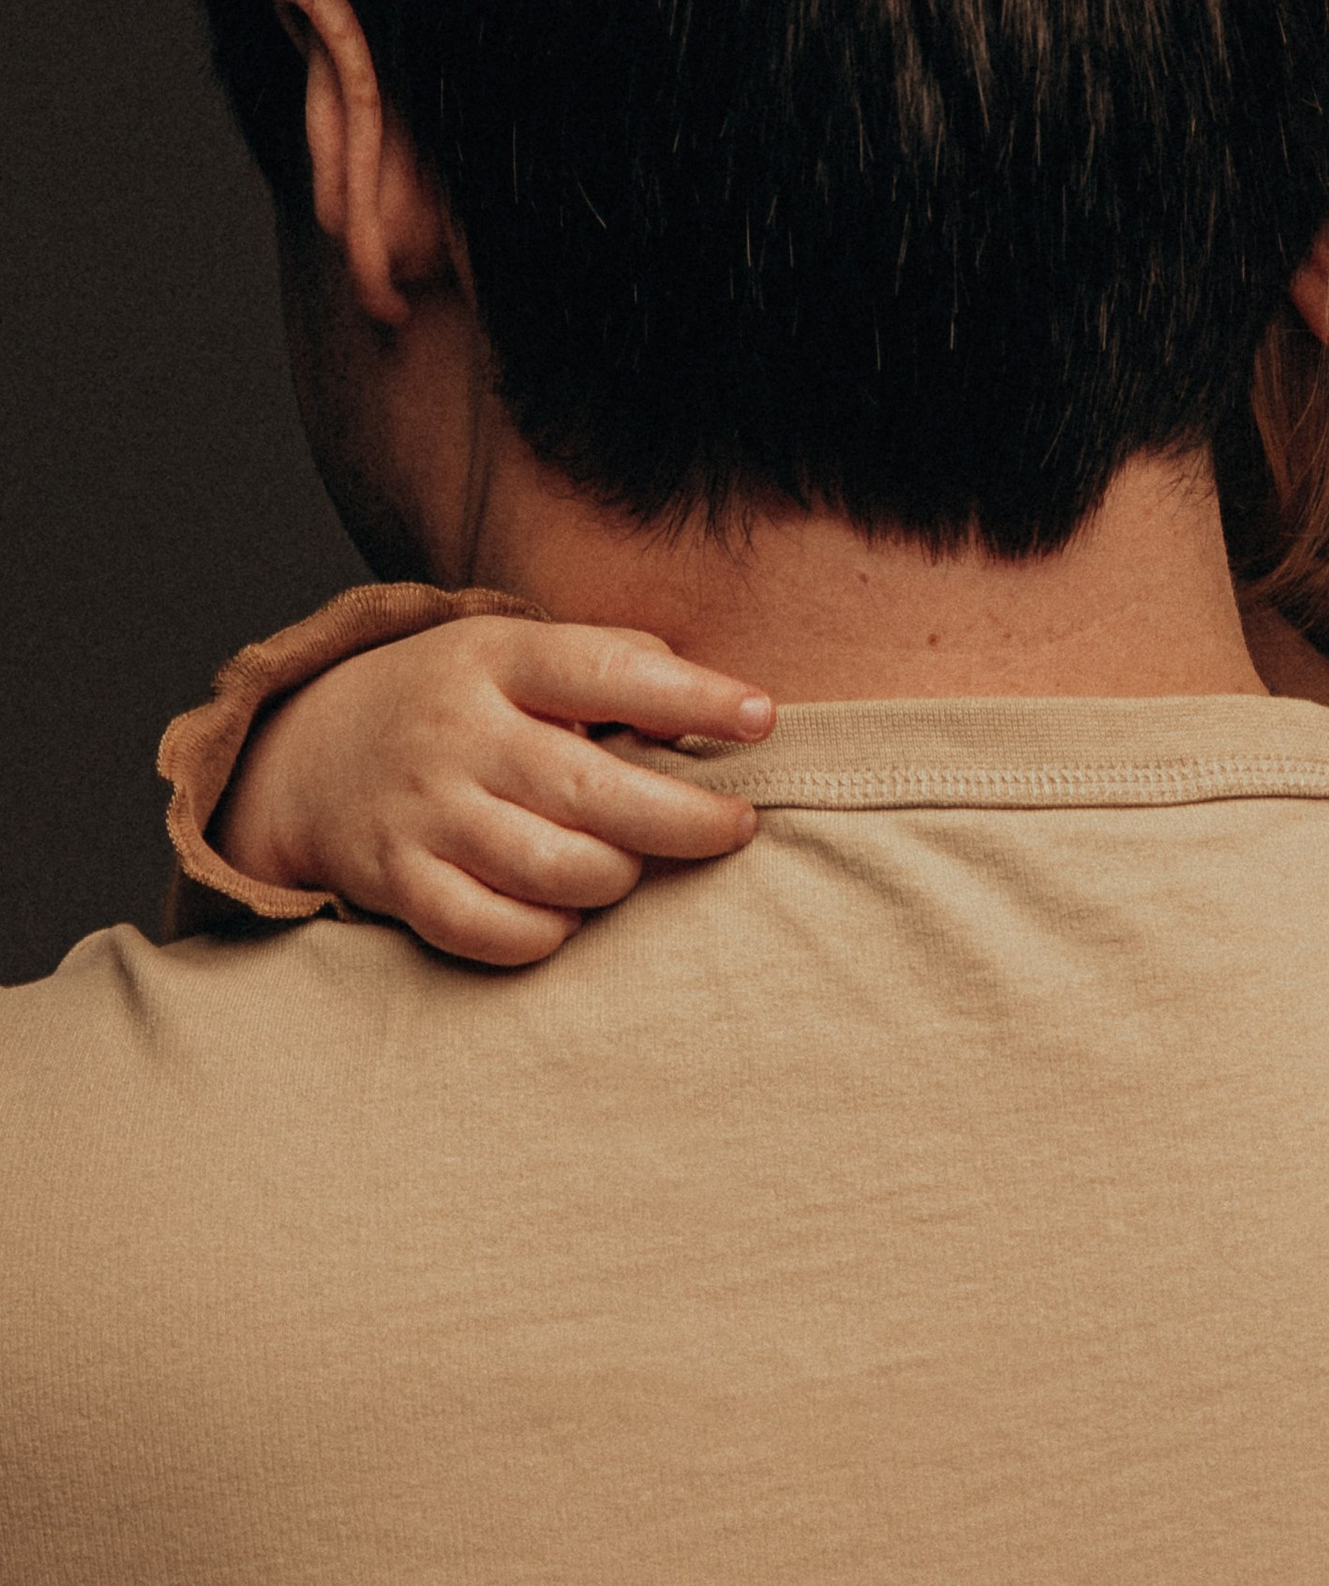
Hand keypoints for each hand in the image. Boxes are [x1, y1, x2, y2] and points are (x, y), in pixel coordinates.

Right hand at [214, 618, 773, 966]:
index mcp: (498, 659)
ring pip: (552, 869)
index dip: (691, 698)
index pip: (605, 671)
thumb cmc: (462, 702)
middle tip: (734, 826)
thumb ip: (617, 666)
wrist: (310, 749)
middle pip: (590, 790)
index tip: (762, 719)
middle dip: (683, 819)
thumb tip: (722, 708)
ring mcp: (424, 813)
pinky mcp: (397, 881)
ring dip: (615, 877)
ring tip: (629, 863)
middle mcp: (458, 734)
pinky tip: (564, 912)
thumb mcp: (521, 651)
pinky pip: (492, 931)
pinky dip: (545, 933)